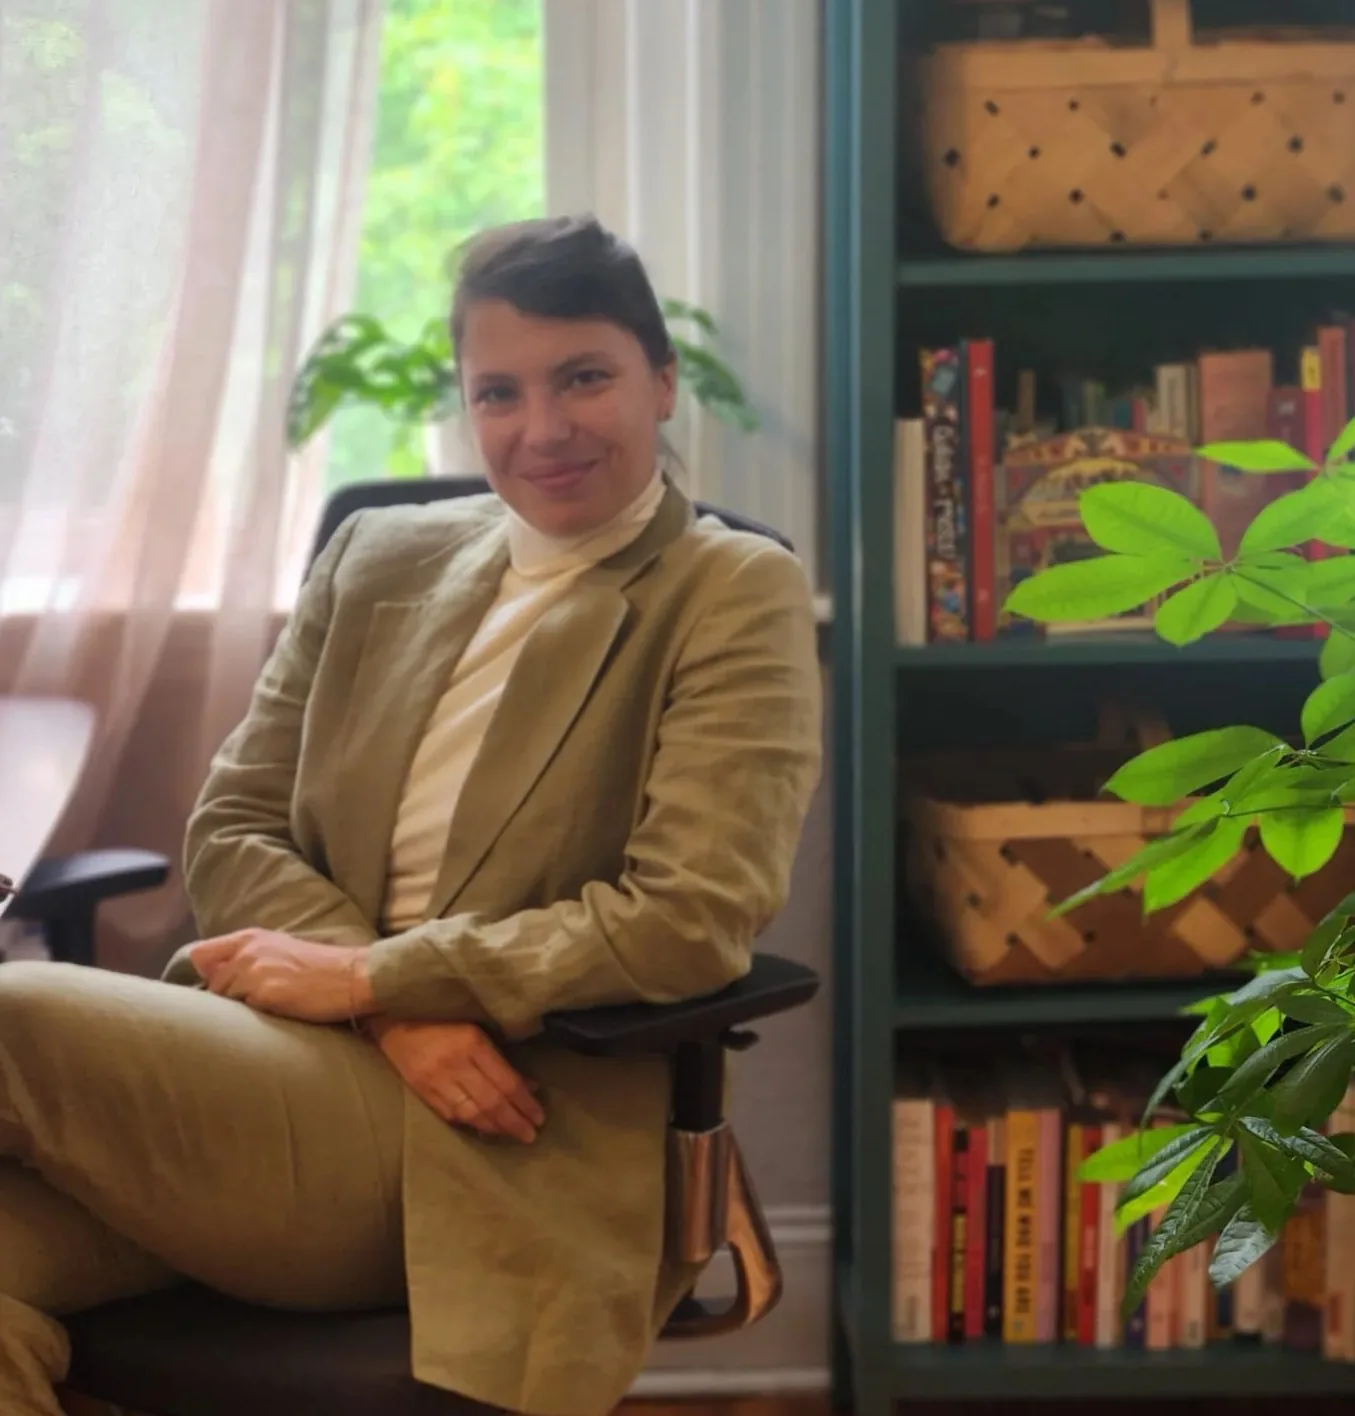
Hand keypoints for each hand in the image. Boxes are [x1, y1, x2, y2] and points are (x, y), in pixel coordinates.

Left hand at [187, 929, 374, 1023]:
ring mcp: (255, 971)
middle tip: (253, 1005)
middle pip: (212, 984)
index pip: (201, 954)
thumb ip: (251, 958)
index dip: (206, 974)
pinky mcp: (265, 993)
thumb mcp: (281, 951)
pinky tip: (277, 1014)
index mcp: (251, 938)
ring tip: (269, 1009)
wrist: (353, 977)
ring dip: (242, 1009)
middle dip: (227, 998)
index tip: (220, 988)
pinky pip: (244, 1012)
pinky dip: (256, 1017)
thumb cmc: (321, 968)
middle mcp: (248, 951)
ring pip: (225, 1001)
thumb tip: (221, 979)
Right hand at [368, 1018, 544, 1143]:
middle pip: (491, 1101)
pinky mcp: (420, 1090)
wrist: (391, 1016)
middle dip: (514, 1121)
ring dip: (495, 1127)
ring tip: (513, 1135)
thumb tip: (529, 1085)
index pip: (505, 1081)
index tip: (539, 1116)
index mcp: (472, 1042)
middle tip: (531, 1135)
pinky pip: (449, 1114)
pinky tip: (484, 1130)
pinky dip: (470, 1124)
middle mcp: (454, 1063)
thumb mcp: (476, 1026)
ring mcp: (435, 1079)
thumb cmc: (441, 1014)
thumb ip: (500, 1055)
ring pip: (471, 1113)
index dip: (525, 1102)